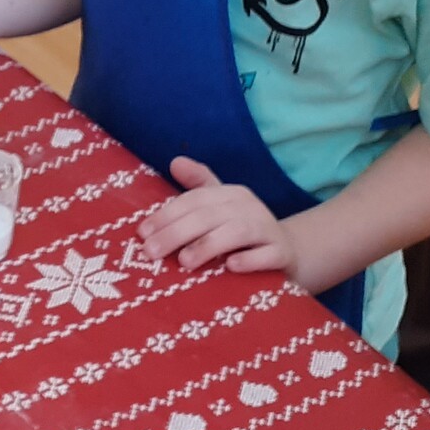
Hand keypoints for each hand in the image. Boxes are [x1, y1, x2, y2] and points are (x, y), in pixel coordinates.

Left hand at [140, 158, 296, 275]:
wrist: (287, 253)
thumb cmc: (242, 231)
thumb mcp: (219, 207)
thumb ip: (197, 186)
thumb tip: (174, 161)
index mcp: (231, 194)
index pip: (195, 200)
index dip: (167, 214)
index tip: (143, 233)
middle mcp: (250, 207)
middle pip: (209, 216)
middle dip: (176, 233)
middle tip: (151, 252)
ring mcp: (268, 230)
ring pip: (237, 233)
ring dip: (208, 246)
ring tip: (184, 262)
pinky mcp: (282, 254)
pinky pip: (267, 255)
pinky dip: (249, 260)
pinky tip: (230, 267)